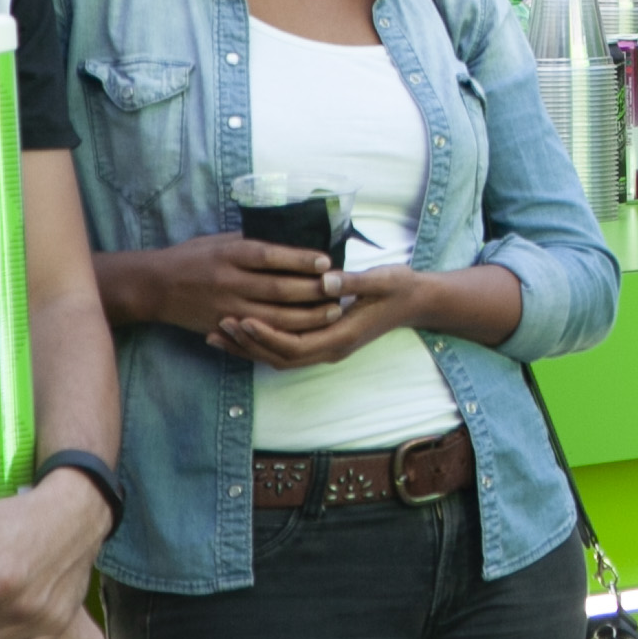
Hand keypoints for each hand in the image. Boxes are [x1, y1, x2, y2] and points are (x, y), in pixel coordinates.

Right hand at [106, 234, 336, 340]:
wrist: (154, 286)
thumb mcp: (221, 240)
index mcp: (229, 254)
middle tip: (340, 288)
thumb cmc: (192, 257)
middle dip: (313, 290)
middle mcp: (229, 281)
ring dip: (307, 316)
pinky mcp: (223, 326)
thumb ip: (253, 243)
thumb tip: (292, 238)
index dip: (299, 259)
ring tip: (333, 311)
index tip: (326, 261)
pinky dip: (285, 332)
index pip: (270, 256)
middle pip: (278, 289)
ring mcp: (226, 307)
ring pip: (274, 316)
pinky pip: (259, 332)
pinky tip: (307, 330)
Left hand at [219, 262, 431, 369]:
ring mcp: (327, 349)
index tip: (242, 318)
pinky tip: (244, 330)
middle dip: (248, 344)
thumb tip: (323, 280)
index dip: (266, 336)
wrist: (418, 302)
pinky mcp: (324, 342)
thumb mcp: (383, 280)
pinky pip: (286, 350)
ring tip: (220, 331)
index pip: (294, 346)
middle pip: (279, 358)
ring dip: (249, 347)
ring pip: (279, 358)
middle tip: (219, 325)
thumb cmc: (401, 288)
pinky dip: (262, 343)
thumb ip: (353, 282)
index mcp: (341, 337)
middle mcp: (331, 349)